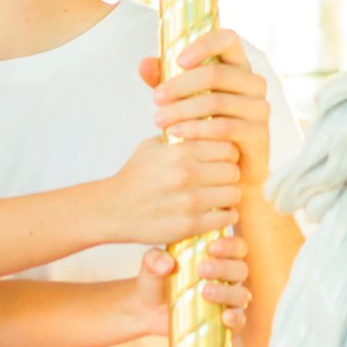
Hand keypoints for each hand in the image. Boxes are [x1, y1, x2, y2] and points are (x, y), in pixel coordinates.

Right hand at [107, 130, 239, 248]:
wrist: (113, 209)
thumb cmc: (134, 176)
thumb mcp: (151, 146)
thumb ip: (178, 134)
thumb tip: (202, 121)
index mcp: (181, 151)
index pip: (228, 147)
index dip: (227, 154)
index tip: (219, 161)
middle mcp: (187, 174)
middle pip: (234, 170)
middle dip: (229, 175)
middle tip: (220, 181)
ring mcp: (190, 201)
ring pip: (234, 194)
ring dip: (228, 196)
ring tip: (218, 197)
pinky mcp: (190, 225)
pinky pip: (226, 218)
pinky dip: (224, 216)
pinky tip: (215, 213)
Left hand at [119, 234, 248, 335]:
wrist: (148, 309)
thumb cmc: (156, 279)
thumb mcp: (151, 265)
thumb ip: (154, 259)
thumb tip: (166, 264)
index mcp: (218, 257)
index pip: (236, 247)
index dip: (230, 246)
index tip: (212, 248)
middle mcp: (227, 278)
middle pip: (240, 270)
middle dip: (224, 268)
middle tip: (202, 269)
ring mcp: (227, 301)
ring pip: (241, 295)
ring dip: (227, 292)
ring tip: (205, 291)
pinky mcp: (224, 322)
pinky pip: (239, 321)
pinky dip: (235, 319)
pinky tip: (225, 317)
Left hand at [144, 32, 273, 188]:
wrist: (225, 168)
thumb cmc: (203, 125)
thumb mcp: (181, 99)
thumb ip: (164, 79)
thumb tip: (144, 64)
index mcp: (237, 65)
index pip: (227, 38)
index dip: (203, 45)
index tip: (178, 61)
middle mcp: (253, 82)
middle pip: (216, 73)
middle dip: (180, 85)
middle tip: (155, 99)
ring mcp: (259, 108)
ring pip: (217, 101)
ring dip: (182, 110)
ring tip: (158, 120)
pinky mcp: (259, 134)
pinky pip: (224, 128)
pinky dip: (196, 130)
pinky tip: (176, 134)